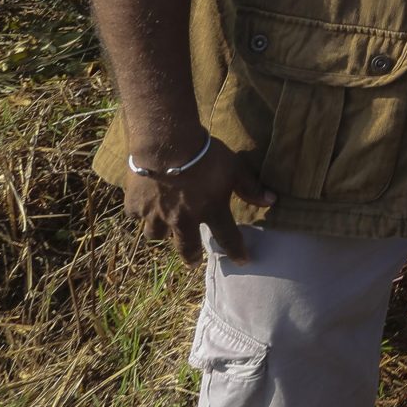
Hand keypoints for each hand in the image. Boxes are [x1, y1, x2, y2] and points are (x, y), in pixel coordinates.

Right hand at [124, 133, 274, 262]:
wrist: (165, 143)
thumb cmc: (205, 154)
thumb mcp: (234, 168)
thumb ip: (250, 187)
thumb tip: (272, 201)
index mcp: (210, 211)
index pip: (228, 237)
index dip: (236, 251)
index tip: (242, 262)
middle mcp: (182, 219)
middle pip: (186, 247)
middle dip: (191, 257)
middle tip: (193, 262)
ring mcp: (156, 214)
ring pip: (155, 234)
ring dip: (162, 233)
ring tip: (163, 230)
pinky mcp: (135, 204)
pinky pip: (137, 215)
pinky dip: (141, 212)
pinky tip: (143, 204)